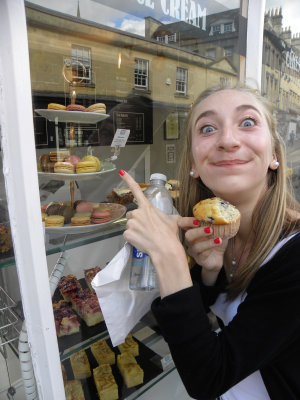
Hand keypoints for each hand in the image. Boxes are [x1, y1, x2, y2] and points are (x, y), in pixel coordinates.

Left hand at [119, 170, 191, 296]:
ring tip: (147, 236)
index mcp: (147, 207)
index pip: (136, 190)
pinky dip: (133, 238)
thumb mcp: (174, 220)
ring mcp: (131, 223)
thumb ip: (168, 216)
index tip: (121, 171)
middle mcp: (137, 213)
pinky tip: (142, 241)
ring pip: (130, 225)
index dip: (128, 179)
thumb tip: (180, 218)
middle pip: (132, 214)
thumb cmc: (170, 235)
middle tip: (148, 229)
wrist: (166, 250)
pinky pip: (127, 235)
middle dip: (138, 220)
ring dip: (136, 230)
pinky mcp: (127, 234)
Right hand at [178, 219, 227, 285]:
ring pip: (196, 246)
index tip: (197, 220)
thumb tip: (223, 216)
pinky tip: (218, 244)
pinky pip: (202, 255)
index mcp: (192, 230)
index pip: (182, 223)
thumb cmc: (215, 240)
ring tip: (218, 239)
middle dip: (198, 231)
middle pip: (188, 235)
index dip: (186, 221)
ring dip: (207, 242)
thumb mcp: (217, 229)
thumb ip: (217, 223)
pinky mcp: (199, 259)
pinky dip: (211, 249)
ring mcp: (193, 250)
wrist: (218, 257)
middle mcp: (190, 240)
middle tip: (210, 229)